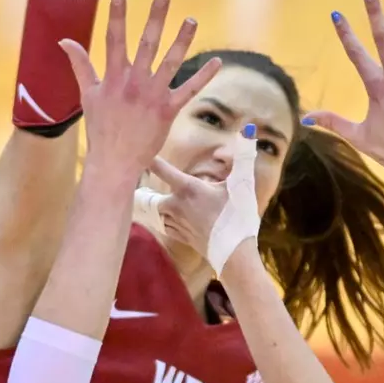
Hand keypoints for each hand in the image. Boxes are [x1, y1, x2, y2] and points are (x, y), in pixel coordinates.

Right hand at [60, 0, 219, 176]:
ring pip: (171, 62)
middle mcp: (135, 83)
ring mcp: (153, 96)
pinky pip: (189, 90)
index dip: (117, 17)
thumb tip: (64, 41)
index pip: (114, 40)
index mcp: (114, 78)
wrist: (114, 161)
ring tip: (191, 20)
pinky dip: (204, 76)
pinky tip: (217, 62)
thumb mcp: (88, 95)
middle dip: (155, 19)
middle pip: (146, 44)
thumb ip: (80, 65)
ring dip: (182, 40)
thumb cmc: (100, 128)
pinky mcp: (169, 111)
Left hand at [143, 127, 260, 274]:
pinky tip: (162, 216)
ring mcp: (176, 222)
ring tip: (142, 197)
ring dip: (151, 204)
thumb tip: (248, 128)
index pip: (161, 169)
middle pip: (150, 194)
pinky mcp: (180, 236)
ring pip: (155, 210)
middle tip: (135, 182)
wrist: (234, 253)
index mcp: (188, 188)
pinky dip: (160, 219)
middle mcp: (176, 205)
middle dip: (144, 188)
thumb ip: (242, 156)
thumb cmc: (239, 216)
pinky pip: (163, 225)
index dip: (149, 158)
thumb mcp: (242, 183)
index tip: (137, 150)